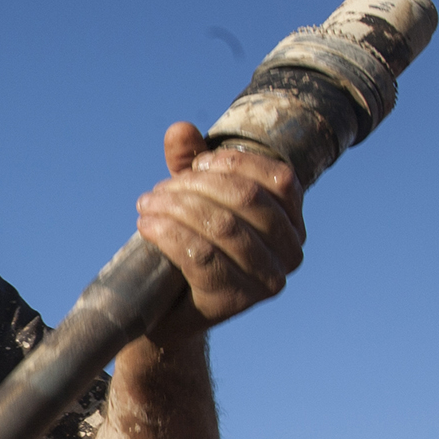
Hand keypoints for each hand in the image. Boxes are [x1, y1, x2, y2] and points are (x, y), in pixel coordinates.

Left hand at [134, 123, 303, 342]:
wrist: (170, 309)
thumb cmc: (190, 244)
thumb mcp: (192, 197)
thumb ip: (190, 161)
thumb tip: (180, 129)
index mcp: (292, 220)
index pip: (279, 178)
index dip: (234, 163)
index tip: (194, 164)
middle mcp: (291, 251)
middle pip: (247, 199)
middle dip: (196, 186)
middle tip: (157, 191)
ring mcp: (267, 279)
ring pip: (223, 227)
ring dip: (177, 209)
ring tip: (146, 206)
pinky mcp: (236, 301)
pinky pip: (203, 257)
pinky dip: (170, 235)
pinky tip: (147, 227)